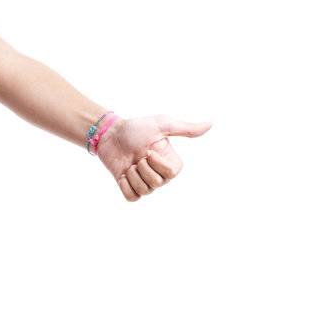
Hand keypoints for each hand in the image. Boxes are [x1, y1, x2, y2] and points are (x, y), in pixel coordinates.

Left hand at [96, 113, 211, 200]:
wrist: (110, 134)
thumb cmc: (137, 128)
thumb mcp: (163, 125)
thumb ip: (186, 129)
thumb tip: (210, 123)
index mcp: (171, 162)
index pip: (171, 174)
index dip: (157, 163)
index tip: (149, 150)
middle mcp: (160, 175)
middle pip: (157, 183)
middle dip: (143, 167)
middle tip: (138, 155)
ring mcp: (145, 183)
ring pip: (144, 191)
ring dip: (133, 174)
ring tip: (130, 162)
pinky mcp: (130, 188)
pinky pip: (131, 197)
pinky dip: (125, 184)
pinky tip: (123, 172)